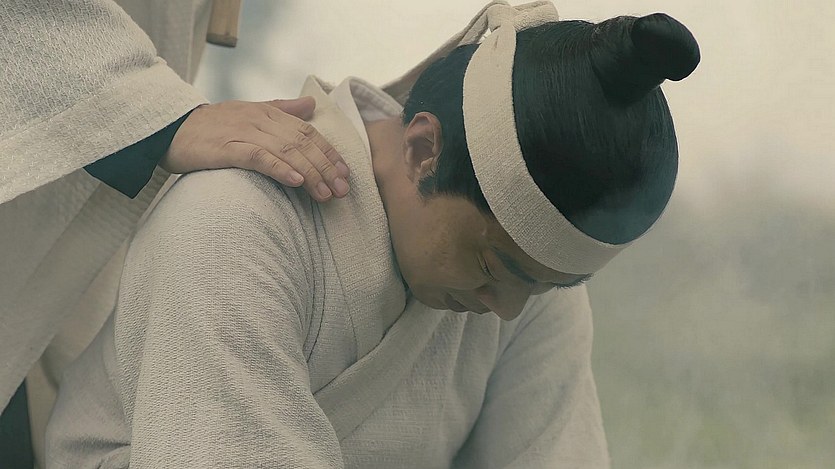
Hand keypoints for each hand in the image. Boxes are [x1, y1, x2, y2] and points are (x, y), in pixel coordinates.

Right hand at [161, 96, 349, 201]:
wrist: (169, 129)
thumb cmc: (212, 127)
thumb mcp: (249, 113)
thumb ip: (282, 109)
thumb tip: (311, 104)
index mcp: (268, 113)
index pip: (308, 133)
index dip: (329, 153)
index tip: (345, 173)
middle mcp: (260, 120)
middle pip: (302, 143)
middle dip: (326, 168)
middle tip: (342, 191)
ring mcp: (244, 133)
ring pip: (286, 152)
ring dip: (310, 173)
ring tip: (326, 193)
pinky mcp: (227, 148)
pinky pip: (259, 158)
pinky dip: (280, 169)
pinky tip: (296, 182)